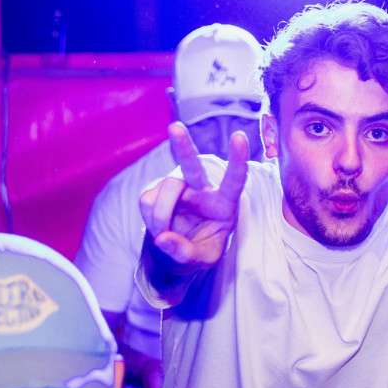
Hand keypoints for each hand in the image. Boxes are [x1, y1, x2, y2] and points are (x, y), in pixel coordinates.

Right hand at [139, 122, 248, 272]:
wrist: (179, 251)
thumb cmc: (200, 250)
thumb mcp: (203, 259)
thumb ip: (187, 253)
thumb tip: (163, 239)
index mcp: (224, 202)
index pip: (234, 180)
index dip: (237, 160)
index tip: (239, 137)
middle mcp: (201, 189)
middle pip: (192, 166)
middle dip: (184, 146)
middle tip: (176, 128)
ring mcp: (178, 187)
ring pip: (165, 190)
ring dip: (160, 216)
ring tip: (163, 235)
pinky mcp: (157, 190)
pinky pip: (147, 200)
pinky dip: (150, 218)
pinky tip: (158, 226)